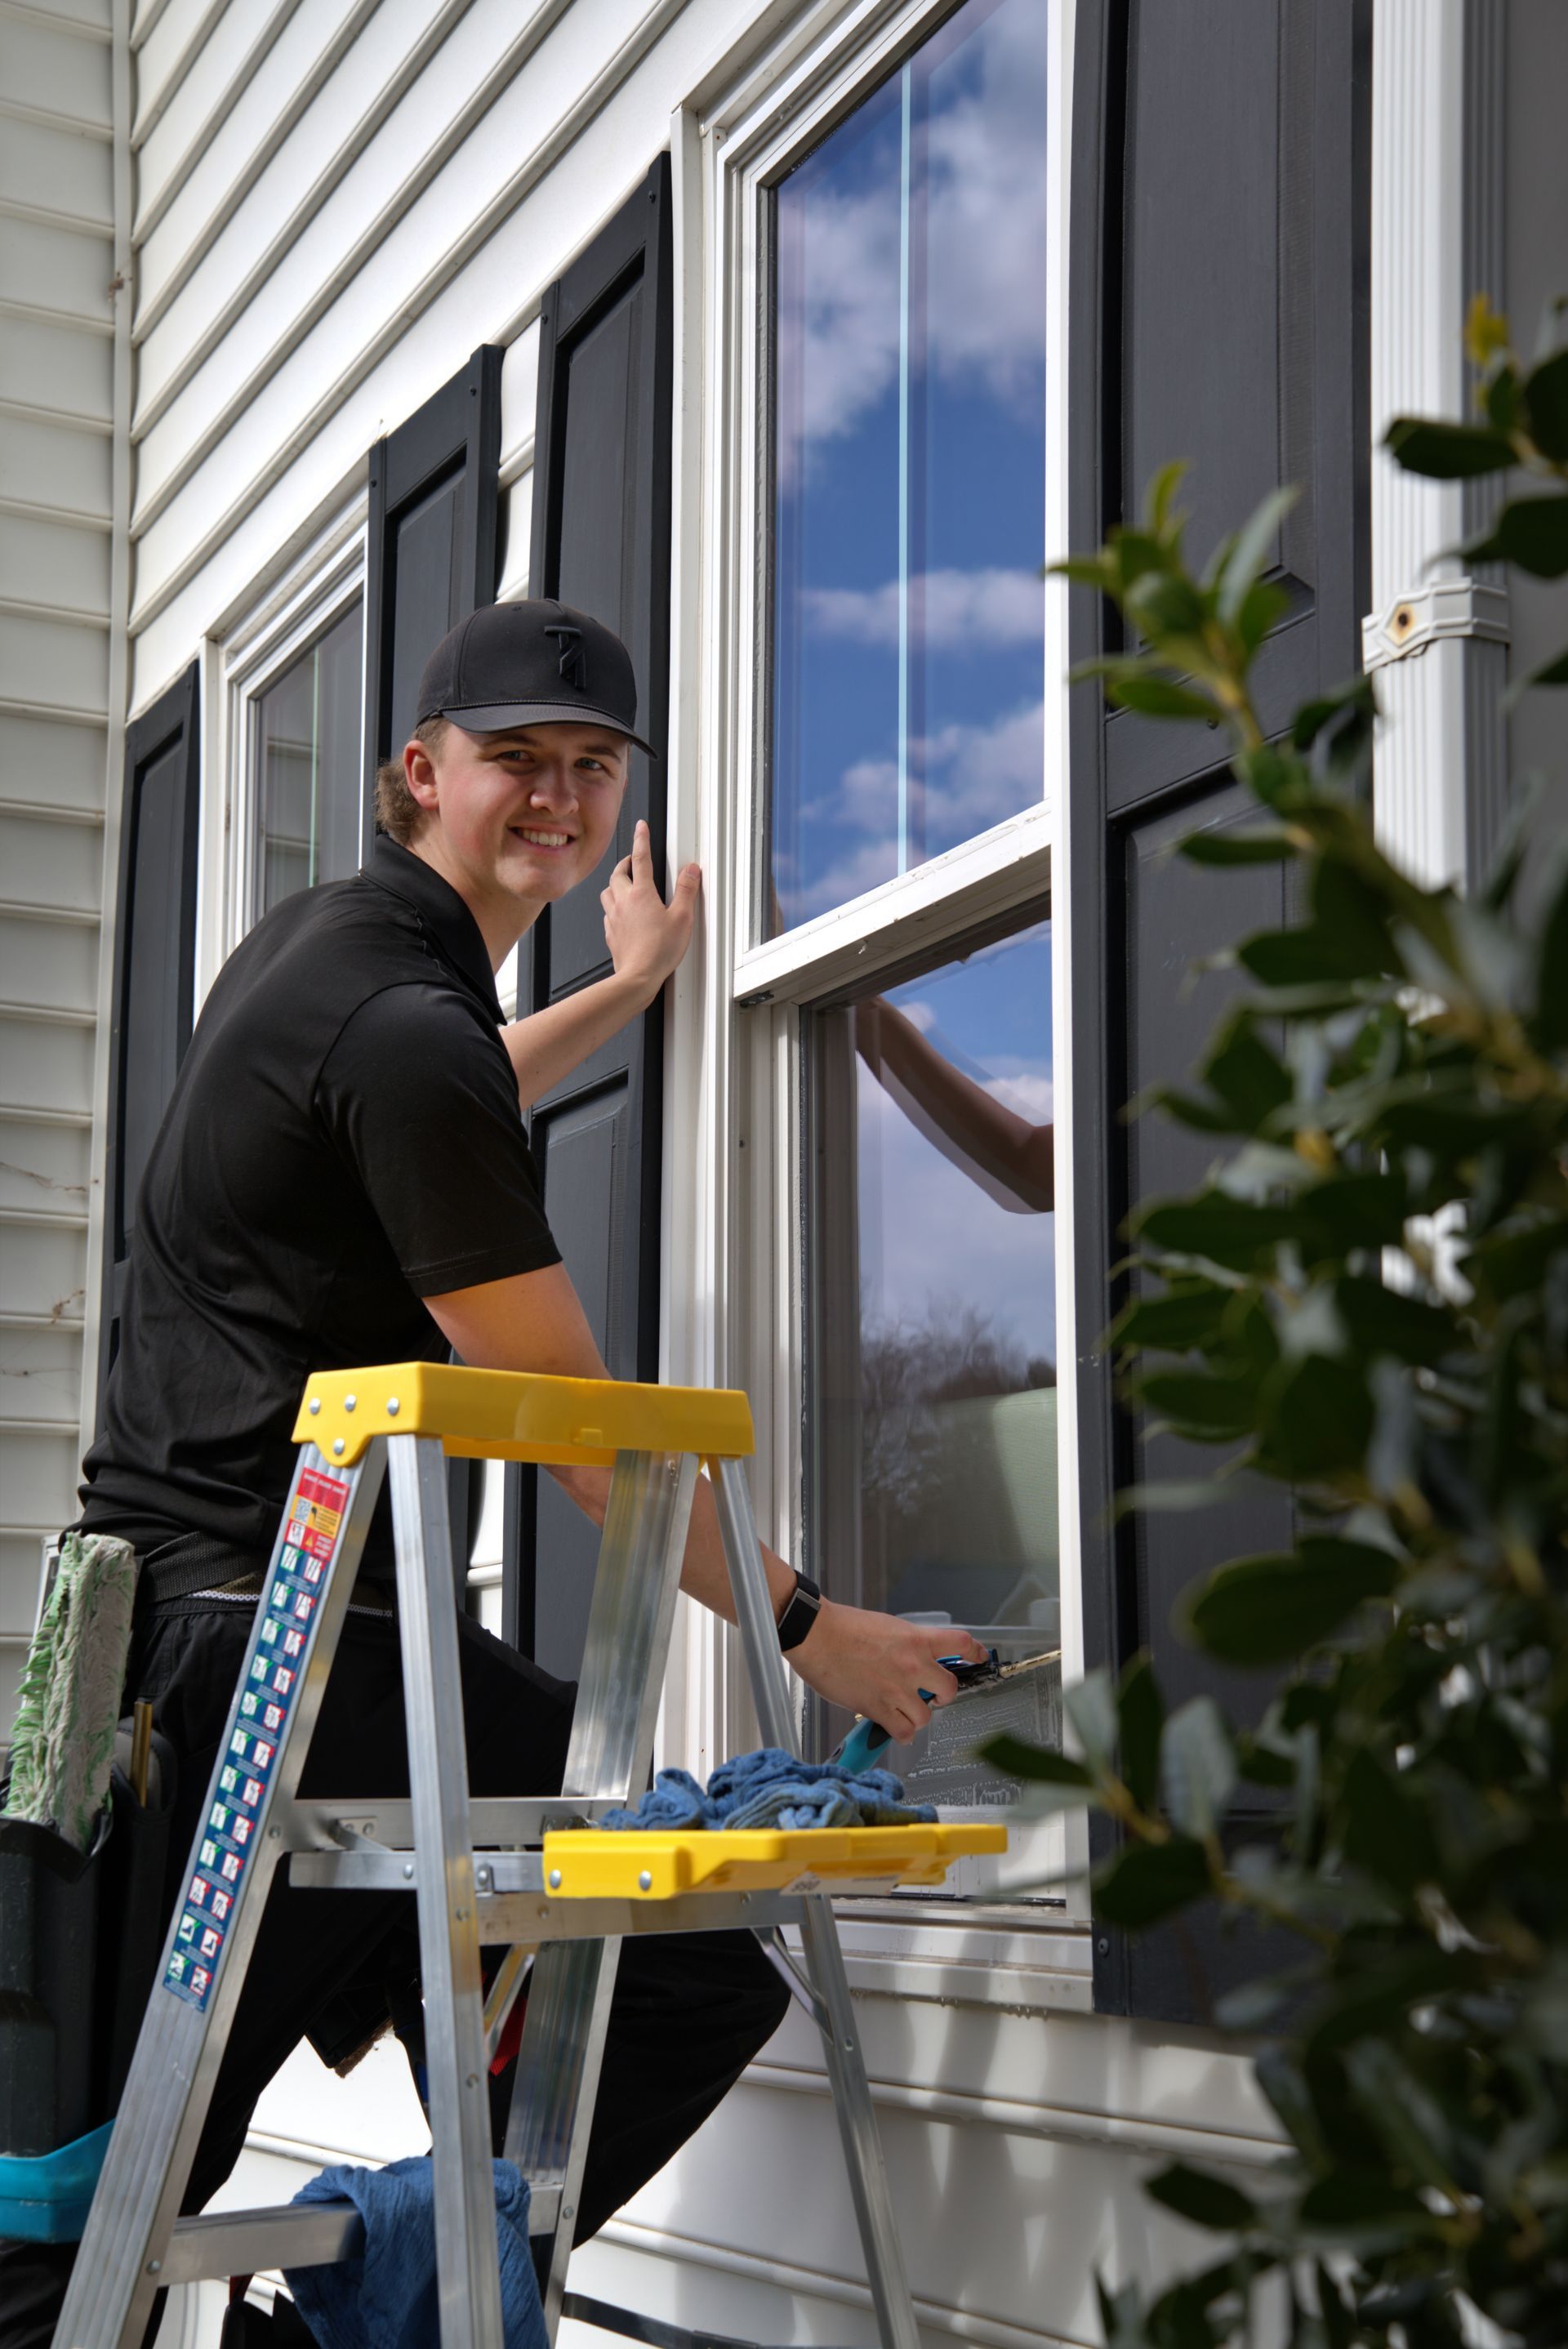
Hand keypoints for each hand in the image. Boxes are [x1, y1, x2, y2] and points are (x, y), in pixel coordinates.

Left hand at [602, 820, 700, 1000]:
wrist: (637, 977)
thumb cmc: (658, 951)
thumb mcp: (682, 918)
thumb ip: (687, 891)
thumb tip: (691, 870)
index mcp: (641, 894)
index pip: (641, 858)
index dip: (641, 839)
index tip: (641, 827)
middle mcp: (623, 902)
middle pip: (618, 873)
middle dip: (625, 862)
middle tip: (633, 860)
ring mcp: (614, 918)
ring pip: (608, 891)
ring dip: (615, 883)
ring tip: (625, 884)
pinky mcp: (611, 933)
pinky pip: (607, 913)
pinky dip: (613, 906)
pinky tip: (622, 913)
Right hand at [788, 1602, 988, 1745]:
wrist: (815, 1634)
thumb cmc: (841, 1627)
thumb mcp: (884, 1627)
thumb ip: (904, 1644)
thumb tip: (910, 1659)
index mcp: (915, 1639)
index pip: (959, 1644)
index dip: (975, 1653)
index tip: (979, 1658)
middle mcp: (912, 1664)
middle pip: (950, 1689)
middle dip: (943, 1696)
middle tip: (931, 1696)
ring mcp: (896, 1688)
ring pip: (925, 1717)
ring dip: (915, 1717)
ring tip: (900, 1710)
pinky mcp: (878, 1707)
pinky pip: (902, 1732)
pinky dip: (899, 1732)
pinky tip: (889, 1724)